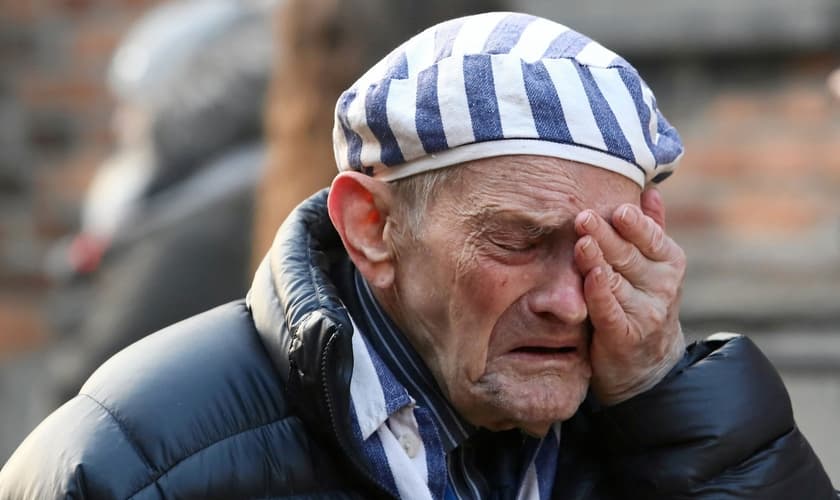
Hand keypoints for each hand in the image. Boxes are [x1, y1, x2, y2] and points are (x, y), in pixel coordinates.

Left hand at [573, 187, 685, 404]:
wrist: (645, 363)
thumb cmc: (640, 301)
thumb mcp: (651, 265)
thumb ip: (650, 229)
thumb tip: (650, 189)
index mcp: (669, 261)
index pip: (651, 236)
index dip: (633, 223)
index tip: (616, 208)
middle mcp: (663, 285)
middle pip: (628, 255)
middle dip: (605, 236)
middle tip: (583, 217)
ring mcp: (646, 312)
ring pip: (617, 280)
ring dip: (598, 261)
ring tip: (581, 243)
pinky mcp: (625, 335)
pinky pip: (609, 310)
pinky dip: (600, 293)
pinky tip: (590, 278)